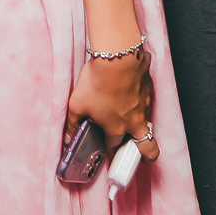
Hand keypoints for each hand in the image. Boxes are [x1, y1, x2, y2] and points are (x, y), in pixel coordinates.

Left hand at [64, 46, 156, 161]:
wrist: (117, 57)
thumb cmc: (96, 82)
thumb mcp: (76, 105)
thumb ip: (72, 125)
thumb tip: (67, 139)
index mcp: (115, 129)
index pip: (114, 147)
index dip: (110, 149)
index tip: (108, 149)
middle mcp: (134, 121)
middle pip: (148, 148)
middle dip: (148, 156)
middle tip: (145, 157)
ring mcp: (144, 106)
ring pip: (147, 122)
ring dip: (141, 125)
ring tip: (131, 118)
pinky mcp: (148, 89)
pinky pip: (146, 100)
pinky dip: (140, 100)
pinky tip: (130, 91)